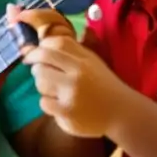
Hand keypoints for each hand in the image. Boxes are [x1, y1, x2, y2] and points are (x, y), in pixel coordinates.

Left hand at [6, 4, 128, 137]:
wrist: (121, 113)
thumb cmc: (102, 85)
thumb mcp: (91, 62)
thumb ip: (69, 50)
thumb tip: (37, 43)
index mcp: (84, 60)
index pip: (55, 44)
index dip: (40, 47)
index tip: (34, 55)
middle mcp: (77, 75)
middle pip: (42, 62)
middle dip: (36, 66)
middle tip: (41, 72)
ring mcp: (71, 94)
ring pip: (40, 82)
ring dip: (42, 85)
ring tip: (55, 89)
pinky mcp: (66, 113)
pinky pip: (44, 103)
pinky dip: (49, 103)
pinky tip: (60, 105)